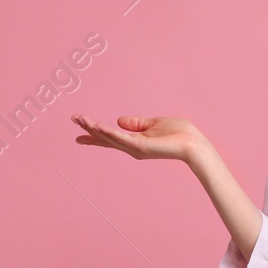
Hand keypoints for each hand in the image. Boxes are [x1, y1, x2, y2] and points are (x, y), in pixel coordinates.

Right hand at [70, 113, 205, 162]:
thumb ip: (136, 123)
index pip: (110, 137)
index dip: (94, 133)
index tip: (79, 129)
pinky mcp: (141, 147)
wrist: (193, 144)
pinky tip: (97, 127)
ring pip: (110, 137)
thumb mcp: (153, 124)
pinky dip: (109, 133)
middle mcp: (131, 147)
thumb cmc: (178, 134)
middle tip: (73, 118)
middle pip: (105, 138)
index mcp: (134, 141)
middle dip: (89, 128)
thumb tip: (119, 120)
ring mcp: (135, 148)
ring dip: (94, 128)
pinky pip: (121, 138)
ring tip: (80, 119)